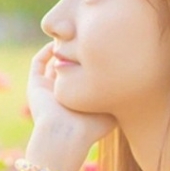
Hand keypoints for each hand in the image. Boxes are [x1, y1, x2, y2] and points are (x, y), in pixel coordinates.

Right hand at [25, 42, 116, 170]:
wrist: (66, 135)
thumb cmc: (91, 126)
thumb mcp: (111, 112)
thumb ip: (118, 98)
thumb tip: (135, 85)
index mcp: (77, 101)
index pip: (82, 78)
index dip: (91, 64)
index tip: (102, 50)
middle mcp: (61, 95)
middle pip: (67, 68)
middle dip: (76, 54)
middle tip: (87, 38)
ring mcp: (47, 90)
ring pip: (52, 64)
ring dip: (60, 50)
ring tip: (72, 35)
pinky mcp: (35, 86)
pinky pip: (38, 63)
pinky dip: (46, 51)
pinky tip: (58, 42)